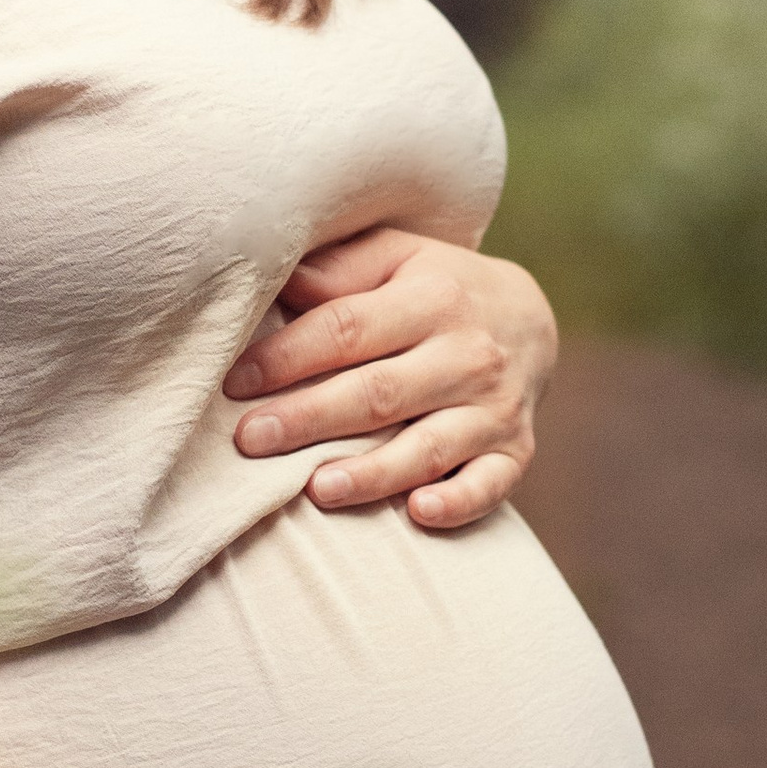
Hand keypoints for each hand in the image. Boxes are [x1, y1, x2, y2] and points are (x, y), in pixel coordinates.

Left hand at [222, 227, 558, 530]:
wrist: (530, 318)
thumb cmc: (436, 287)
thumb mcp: (395, 255)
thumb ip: (337, 269)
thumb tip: (273, 281)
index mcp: (432, 297)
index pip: (348, 328)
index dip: (289, 357)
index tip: (236, 382)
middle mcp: (468, 354)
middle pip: (380, 392)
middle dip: (310, 419)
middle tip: (251, 441)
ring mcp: (495, 407)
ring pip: (429, 447)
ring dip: (373, 473)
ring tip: (316, 490)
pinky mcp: (515, 450)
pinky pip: (490, 484)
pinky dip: (457, 501)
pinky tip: (418, 512)